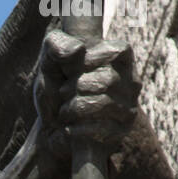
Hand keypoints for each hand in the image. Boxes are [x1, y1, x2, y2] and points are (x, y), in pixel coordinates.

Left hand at [34, 28, 140, 158]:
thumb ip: (56, 46)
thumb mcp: (48, 63)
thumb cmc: (54, 91)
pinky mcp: (120, 132)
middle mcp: (129, 83)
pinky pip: (102, 128)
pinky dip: (78, 128)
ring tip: (64, 111)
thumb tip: (78, 50)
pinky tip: (68, 128)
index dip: (94, 58)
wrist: (51, 130)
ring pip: (106, 103)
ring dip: (76, 107)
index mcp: (118, 61)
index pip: (120, 51)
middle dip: (77, 86)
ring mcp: (127, 108)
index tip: (71, 67)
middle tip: (63, 93)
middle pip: (109, 79)